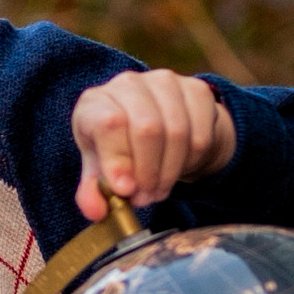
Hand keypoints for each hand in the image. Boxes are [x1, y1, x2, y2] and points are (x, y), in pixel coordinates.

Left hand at [72, 70, 235, 221]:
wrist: (158, 127)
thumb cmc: (120, 149)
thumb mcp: (100, 170)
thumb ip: (93, 192)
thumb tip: (96, 210)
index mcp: (96, 102)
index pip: (108, 123)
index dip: (118, 160)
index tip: (125, 190)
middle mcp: (128, 84)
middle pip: (147, 129)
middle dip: (148, 173)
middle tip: (145, 197)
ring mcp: (165, 83)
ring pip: (177, 133)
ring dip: (169, 172)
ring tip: (158, 190)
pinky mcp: (196, 91)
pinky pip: (200, 134)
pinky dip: (191, 162)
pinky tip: (178, 168)